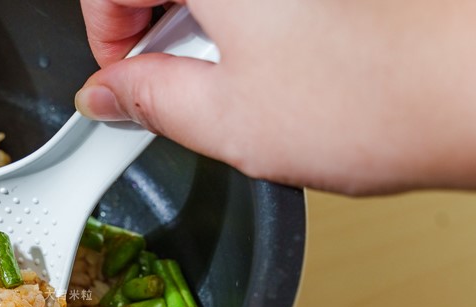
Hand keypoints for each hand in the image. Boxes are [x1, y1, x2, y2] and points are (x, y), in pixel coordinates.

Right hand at [76, 0, 475, 193]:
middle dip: (154, 27)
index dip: (105, 34)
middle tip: (173, 84)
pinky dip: (251, 15)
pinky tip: (278, 56)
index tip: (120, 77)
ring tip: (238, 77)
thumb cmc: (374, 97)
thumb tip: (110, 95)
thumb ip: (148, 101)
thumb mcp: (226, 119)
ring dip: (204, 21)